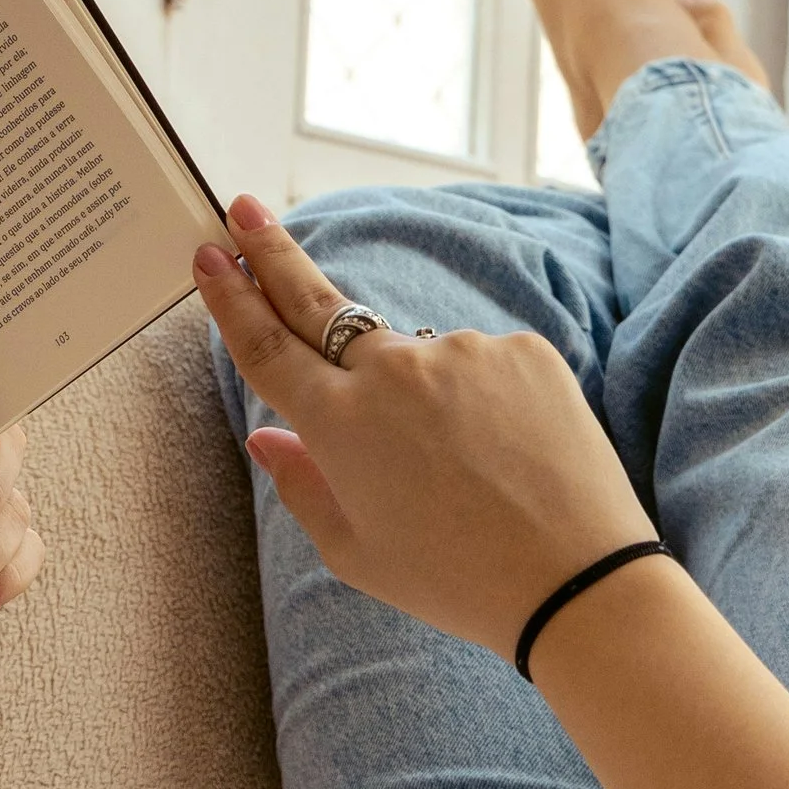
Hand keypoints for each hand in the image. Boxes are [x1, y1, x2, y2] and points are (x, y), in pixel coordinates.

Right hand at [194, 199, 652, 663]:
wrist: (579, 580)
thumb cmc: (458, 581)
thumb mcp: (356, 553)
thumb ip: (301, 485)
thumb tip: (266, 436)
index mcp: (340, 424)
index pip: (267, 347)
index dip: (231, 301)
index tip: (209, 257)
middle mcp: (392, 371)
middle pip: (317, 301)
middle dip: (272, 253)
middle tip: (243, 208)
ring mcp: (460, 350)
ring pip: (417, 359)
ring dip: (422, 396)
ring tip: (465, 472)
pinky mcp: (522, 349)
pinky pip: (481, 365)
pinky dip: (481, 400)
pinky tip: (505, 455)